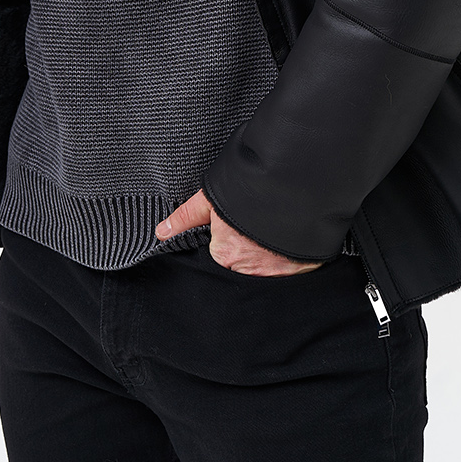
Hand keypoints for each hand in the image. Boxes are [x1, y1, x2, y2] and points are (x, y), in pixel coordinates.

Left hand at [155, 188, 321, 275]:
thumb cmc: (249, 191)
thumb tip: (161, 233)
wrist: (295, 188)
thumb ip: (186, 217)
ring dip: (266, 252)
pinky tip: (286, 237)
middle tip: (253, 222)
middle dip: (246, 246)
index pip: (219, 251)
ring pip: (265, 265)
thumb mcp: (211, 198)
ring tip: (270, 227)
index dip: (226, 234)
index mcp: (225, 254)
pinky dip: (286, 255)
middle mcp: (248, 270)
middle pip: (241, 260)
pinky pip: (288, 268)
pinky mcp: (299, 271)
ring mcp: (276, 272)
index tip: (236, 222)